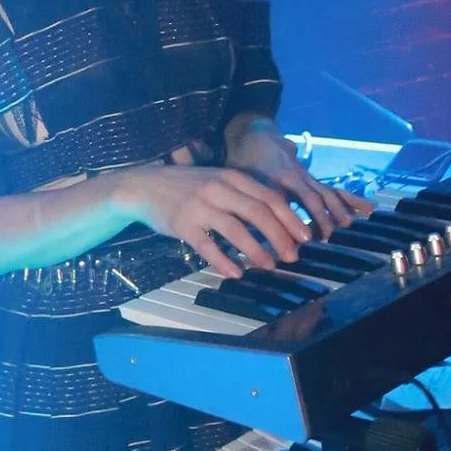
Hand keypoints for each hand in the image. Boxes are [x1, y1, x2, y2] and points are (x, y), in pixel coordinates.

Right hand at [116, 163, 310, 277]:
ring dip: (257, 250)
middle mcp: (219, 189)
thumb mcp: (218, 180)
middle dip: (280, 237)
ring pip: (236, 230)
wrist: (145, 186)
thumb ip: (244, 193)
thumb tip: (278, 217)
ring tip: (269, 266)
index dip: (290, 218)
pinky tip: (236, 273)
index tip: (305, 236)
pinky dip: (224, 261)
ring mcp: (200, 206)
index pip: (269, 197)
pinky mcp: (184, 224)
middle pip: (258, 213)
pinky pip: (208, 246)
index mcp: (232, 177)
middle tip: (293, 256)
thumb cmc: (186, 186)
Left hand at [224, 118, 374, 237]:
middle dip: (320, 216)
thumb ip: (248, 200)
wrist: (255, 134)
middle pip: (310, 195)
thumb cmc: (243, 162)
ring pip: (325, 192)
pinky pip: (333, 190)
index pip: (282, 199)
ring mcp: (306, 177)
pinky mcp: (313, 180)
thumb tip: (250, 229)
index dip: (292, 218)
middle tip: (326, 237)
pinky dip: (351, 199)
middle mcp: (293, 176)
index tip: (301, 239)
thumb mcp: (240, 179)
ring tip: (347, 224)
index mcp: (272, 177)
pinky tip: (369, 209)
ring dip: (337, 209)